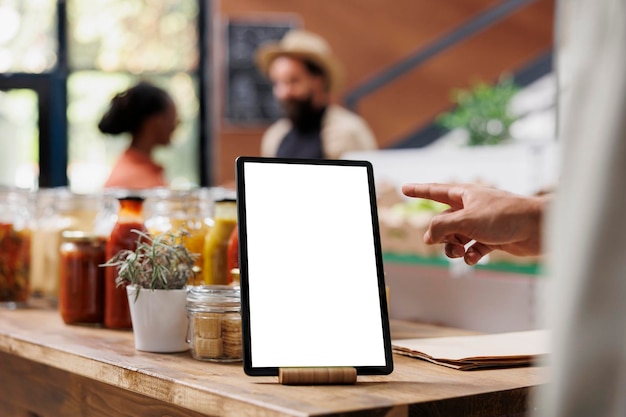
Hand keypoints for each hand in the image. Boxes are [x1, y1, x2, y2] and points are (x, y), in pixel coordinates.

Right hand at [401, 183, 547, 264]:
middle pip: (443, 221)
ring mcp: (481, 224)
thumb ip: (441, 227)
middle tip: (446, 241)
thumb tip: (428, 237)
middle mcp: (471, 207)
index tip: (404, 189)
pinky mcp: (491, 239)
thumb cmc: (504, 216)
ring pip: (455, 237)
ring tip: (460, 252)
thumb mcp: (465, 220)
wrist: (538, 228)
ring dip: (453, 247)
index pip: (435, 191)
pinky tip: (473, 258)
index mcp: (465, 194)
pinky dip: (469, 254)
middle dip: (440, 234)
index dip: (418, 191)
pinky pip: (471, 248)